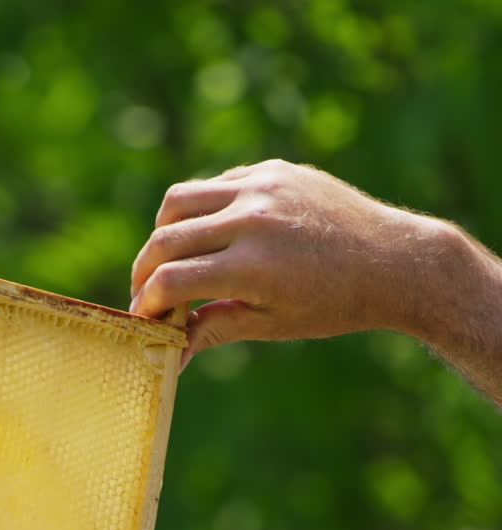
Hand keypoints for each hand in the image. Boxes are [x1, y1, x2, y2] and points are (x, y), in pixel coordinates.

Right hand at [130, 159, 435, 367]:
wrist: (392, 261)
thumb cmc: (333, 305)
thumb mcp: (273, 324)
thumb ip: (216, 328)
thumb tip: (172, 352)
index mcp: (251, 267)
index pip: (171, 280)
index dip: (148, 303)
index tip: (144, 319)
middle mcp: (251, 220)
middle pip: (165, 239)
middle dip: (144, 271)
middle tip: (145, 293)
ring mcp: (262, 187)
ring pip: (180, 200)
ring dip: (163, 233)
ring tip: (169, 261)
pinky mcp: (273, 170)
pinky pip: (216, 185)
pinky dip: (200, 211)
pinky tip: (210, 238)